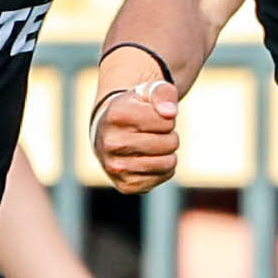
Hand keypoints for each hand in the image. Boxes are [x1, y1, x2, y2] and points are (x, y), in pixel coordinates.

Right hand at [94, 78, 179, 195]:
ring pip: (168, 162)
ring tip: (152, 145)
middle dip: (169, 135)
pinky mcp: (126, 185)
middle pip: (170, 142)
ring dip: (168, 152)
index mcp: (117, 115)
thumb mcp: (147, 92)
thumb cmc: (133, 109)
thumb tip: (169, 112)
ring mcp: (116, 167)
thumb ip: (162, 92)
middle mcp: (112, 143)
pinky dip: (163, 168)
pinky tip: (148, 159)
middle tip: (153, 132)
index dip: (167, 118)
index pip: (167, 121)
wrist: (106, 133)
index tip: (152, 117)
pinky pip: (163, 176)